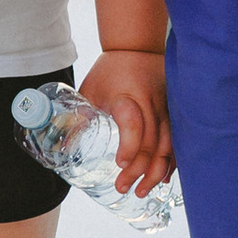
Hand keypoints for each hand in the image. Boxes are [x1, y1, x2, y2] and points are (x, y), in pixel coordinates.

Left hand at [78, 47, 171, 193]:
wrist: (137, 48)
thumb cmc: (109, 72)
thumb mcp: (89, 91)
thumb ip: (78, 117)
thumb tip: (60, 148)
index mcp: (127, 95)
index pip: (133, 124)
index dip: (130, 146)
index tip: (120, 164)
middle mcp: (151, 102)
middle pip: (151, 142)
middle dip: (139, 170)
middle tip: (124, 188)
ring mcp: (166, 107)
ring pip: (167, 145)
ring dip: (156, 171)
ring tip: (142, 190)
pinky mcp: (174, 112)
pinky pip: (176, 141)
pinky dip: (171, 162)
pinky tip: (163, 178)